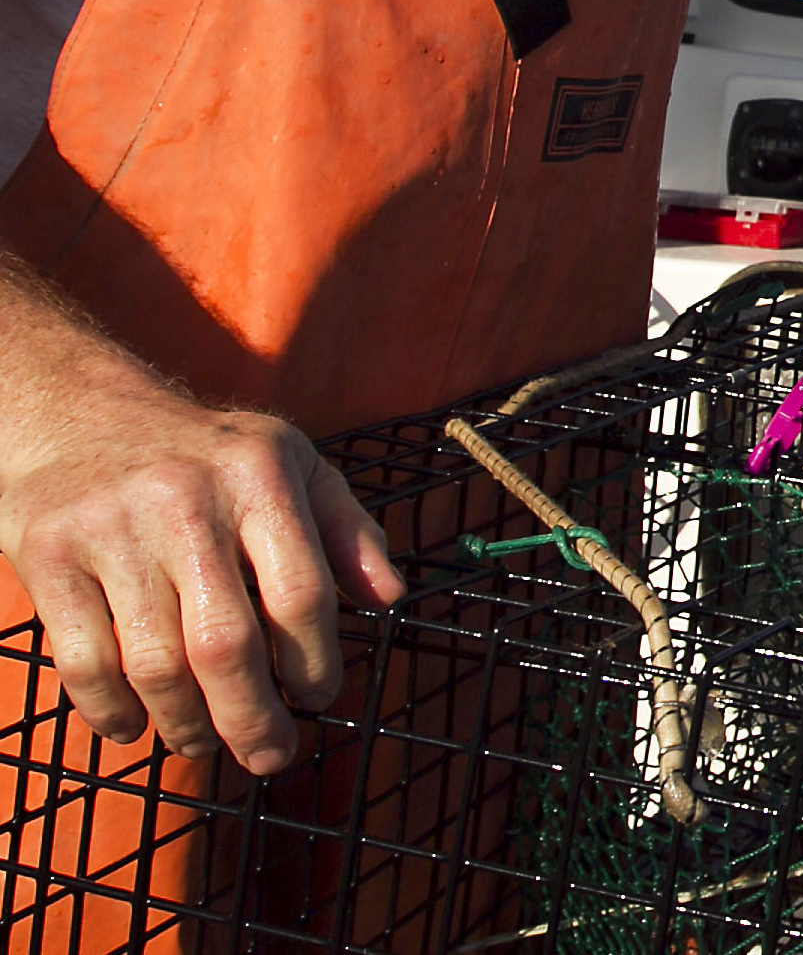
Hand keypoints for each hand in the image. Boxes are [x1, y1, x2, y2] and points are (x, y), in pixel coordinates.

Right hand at [0, 361, 403, 774]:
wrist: (77, 414)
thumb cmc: (207, 457)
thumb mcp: (291, 465)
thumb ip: (347, 529)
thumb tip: (389, 597)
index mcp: (260, 475)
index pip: (301, 592)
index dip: (315, 662)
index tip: (318, 698)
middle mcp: (185, 500)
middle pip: (227, 644)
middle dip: (254, 718)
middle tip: (271, 755)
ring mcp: (111, 529)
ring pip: (155, 665)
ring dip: (186, 724)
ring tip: (204, 741)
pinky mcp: (48, 555)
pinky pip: (83, 662)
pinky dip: (110, 712)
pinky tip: (134, 726)